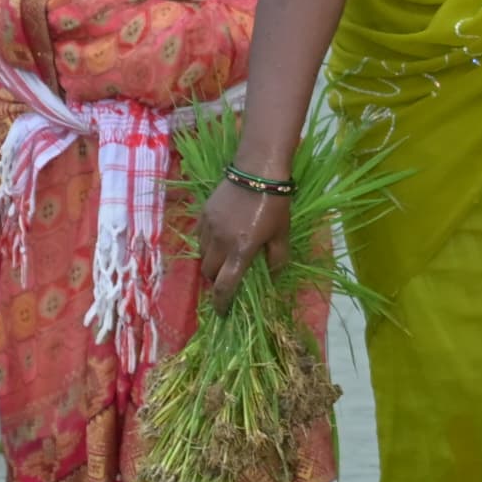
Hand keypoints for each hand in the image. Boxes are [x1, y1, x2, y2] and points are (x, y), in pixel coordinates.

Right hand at [190, 172, 292, 310]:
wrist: (257, 169)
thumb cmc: (275, 203)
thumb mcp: (282, 233)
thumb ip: (277, 258)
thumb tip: (273, 276)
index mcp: (241, 250)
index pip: (225, 285)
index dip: (221, 302)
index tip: (222, 311)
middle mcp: (220, 242)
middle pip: (208, 272)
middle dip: (215, 281)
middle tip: (225, 280)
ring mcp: (209, 227)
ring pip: (201, 255)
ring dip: (210, 262)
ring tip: (222, 259)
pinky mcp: (203, 213)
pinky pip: (199, 237)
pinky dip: (205, 244)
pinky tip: (216, 240)